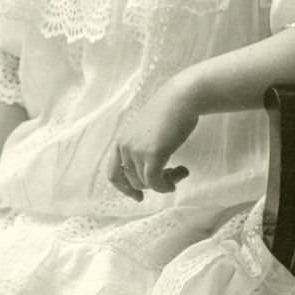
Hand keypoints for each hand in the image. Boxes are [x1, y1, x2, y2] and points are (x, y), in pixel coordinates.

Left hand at [109, 79, 197, 199]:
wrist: (181, 97)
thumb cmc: (169, 112)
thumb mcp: (148, 132)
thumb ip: (142, 149)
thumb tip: (146, 177)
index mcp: (121, 140)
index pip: (113, 174)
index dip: (125, 189)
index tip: (139, 197)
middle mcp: (125, 146)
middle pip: (134, 181)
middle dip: (153, 184)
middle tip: (173, 176)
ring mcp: (137, 150)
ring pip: (146, 183)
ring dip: (164, 183)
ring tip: (180, 171)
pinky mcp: (152, 154)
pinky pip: (155, 182)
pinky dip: (166, 186)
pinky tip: (180, 175)